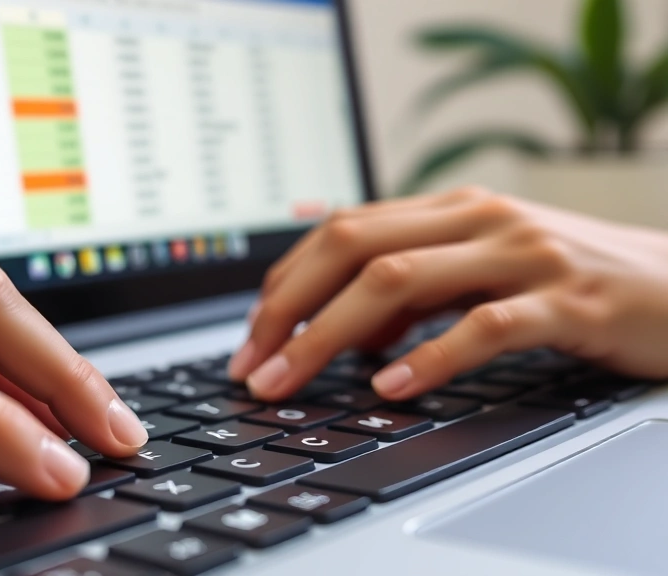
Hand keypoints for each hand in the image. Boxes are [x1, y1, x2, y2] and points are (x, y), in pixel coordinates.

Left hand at [229, 187, 667, 401]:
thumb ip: (414, 290)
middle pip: (353, 249)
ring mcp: (524, 255)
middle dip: (288, 310)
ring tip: (289, 381)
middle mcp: (479, 219)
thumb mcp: (481, 272)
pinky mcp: (570, 301)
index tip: (252, 339)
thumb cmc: (571, 283)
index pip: (340, 232)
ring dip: (330, 338)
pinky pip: (486, 326)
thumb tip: (342, 334)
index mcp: (452, 208)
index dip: (285, 285)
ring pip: (400, 282)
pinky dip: (429, 358)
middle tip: (252, 368)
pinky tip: (390, 390)